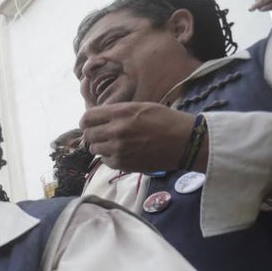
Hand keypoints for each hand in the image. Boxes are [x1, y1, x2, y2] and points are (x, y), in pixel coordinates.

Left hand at [80, 103, 202, 172]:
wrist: (184, 142)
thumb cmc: (165, 121)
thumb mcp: (141, 107)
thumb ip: (118, 112)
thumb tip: (97, 118)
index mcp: (121, 113)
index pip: (87, 118)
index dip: (87, 121)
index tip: (91, 123)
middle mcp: (116, 131)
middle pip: (88, 135)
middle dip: (93, 134)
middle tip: (104, 134)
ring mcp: (118, 149)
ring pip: (94, 149)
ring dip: (101, 146)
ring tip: (116, 143)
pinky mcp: (122, 163)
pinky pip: (105, 161)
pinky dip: (110, 157)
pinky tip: (123, 152)